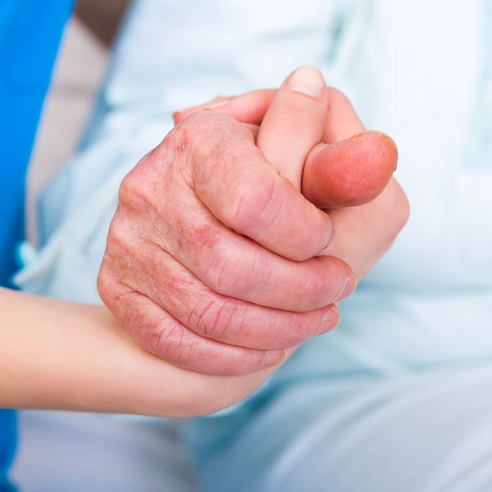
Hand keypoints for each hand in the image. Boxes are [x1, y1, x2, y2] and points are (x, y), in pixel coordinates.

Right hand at [98, 67, 405, 374]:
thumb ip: (343, 162)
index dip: (305, 236)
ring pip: (208, 312)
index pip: (256, 201)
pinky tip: (271, 344)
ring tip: (317, 318)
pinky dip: (234, 355)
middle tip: (337, 288)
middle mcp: (150, 184)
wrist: (199, 219)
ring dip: (278, 329)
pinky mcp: (116, 286)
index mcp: (200, 136)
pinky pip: (175, 341)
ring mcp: (127, 239)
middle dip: (300, 291)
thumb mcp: (312, 160)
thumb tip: (375, 152)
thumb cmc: (269, 186)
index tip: (327, 241)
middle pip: (231, 266)